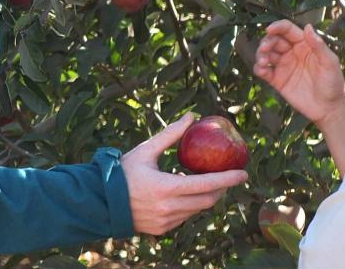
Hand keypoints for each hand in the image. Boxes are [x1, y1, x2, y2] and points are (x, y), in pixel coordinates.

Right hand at [121, 114, 248, 234]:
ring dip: (206, 197)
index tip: (243, 173)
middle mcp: (169, 208)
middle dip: (221, 189)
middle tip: (228, 177)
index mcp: (167, 187)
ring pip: (197, 210)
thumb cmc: (124, 172)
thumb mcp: (146, 150)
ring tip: (206, 183)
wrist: (101, 202)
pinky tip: (185, 194)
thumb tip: (191, 115)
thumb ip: (171, 134)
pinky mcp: (162, 230)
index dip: (228, 179)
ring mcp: (166, 222)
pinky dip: (190, 206)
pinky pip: (185, 217)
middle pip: (208, 201)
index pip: (207, 184)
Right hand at [254, 20, 344, 127]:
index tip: (269, 29)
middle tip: (264, 49)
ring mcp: (284, 66)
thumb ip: (318, 45)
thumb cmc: (333, 84)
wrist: (329, 109)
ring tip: (263, 61)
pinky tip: (261, 70)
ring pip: (266, 54)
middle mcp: (292, 53)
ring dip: (260, 54)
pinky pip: (264, 71)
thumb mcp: (330, 62)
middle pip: (274, 40)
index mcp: (304, 45)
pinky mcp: (278, 80)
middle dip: (266, 42)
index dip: (277, 26)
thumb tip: (307, 26)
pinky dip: (258, 68)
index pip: (288, 30)